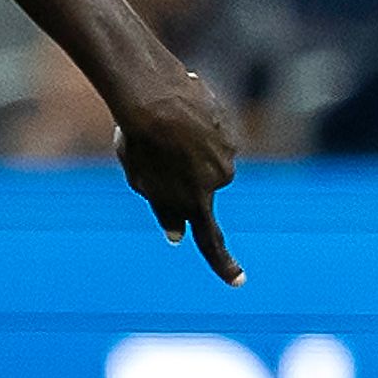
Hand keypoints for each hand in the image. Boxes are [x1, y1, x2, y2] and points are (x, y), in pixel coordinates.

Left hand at [114, 72, 245, 286]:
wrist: (154, 95)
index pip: (210, 240)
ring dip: (186, 149)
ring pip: (203, 158)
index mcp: (196, 201)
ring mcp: (228, 151)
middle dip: (180, 176)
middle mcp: (220, 179)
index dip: (223, 263)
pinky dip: (194, 128)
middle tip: (153, 154)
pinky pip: (209, 134)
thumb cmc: (140, 141)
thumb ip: (164, 209)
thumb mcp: (142, 181)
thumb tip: (177, 235)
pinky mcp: (228, 125)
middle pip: (199, 187)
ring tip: (161, 129)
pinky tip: (176, 112)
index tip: (238, 281)